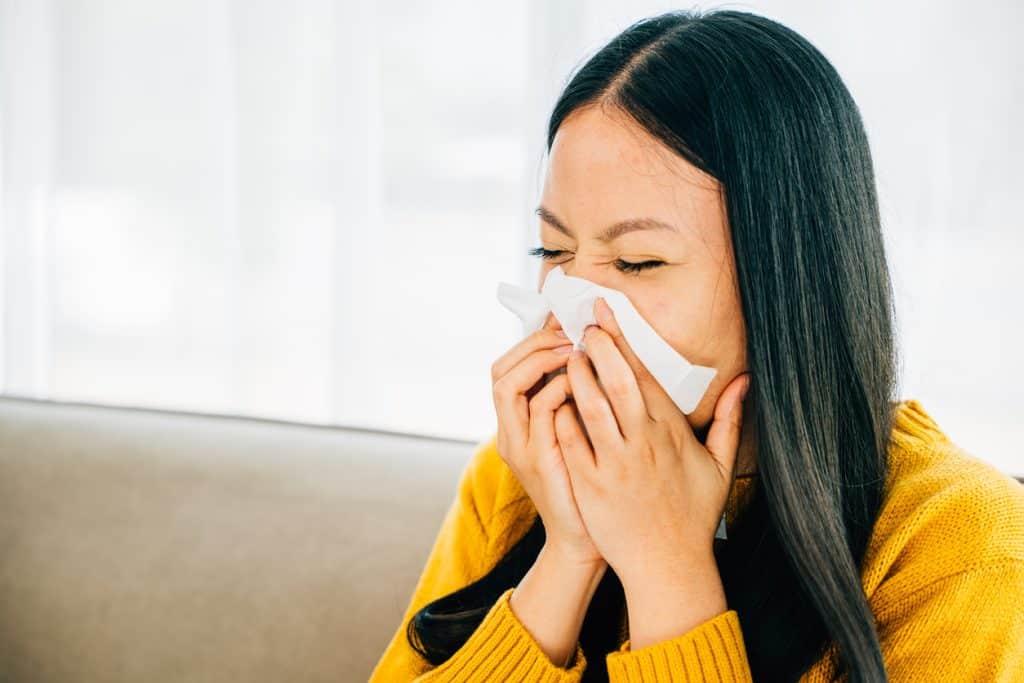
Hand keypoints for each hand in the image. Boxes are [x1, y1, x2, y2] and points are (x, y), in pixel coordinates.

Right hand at [491, 314, 605, 567]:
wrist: (587, 543)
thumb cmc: (589, 488)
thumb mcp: (576, 439)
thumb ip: (573, 404)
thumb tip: (590, 358)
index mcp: (516, 426)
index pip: (506, 368)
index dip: (531, 340)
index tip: (563, 322)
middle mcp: (509, 434)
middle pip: (499, 370)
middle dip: (533, 343)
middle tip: (569, 331)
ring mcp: (519, 448)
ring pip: (508, 385)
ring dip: (541, 359)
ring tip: (573, 349)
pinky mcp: (538, 460)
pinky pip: (540, 411)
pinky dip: (558, 387)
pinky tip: (582, 382)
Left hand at [555, 296, 751, 585]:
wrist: (668, 567)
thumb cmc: (692, 516)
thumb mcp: (720, 467)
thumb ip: (731, 420)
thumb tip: (744, 381)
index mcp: (671, 433)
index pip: (643, 375)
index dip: (622, 341)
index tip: (605, 315)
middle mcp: (643, 443)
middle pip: (617, 381)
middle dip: (599, 346)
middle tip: (583, 324)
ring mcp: (614, 464)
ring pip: (590, 406)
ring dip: (576, 376)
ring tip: (566, 355)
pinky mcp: (590, 485)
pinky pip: (570, 441)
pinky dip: (560, 416)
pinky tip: (552, 398)